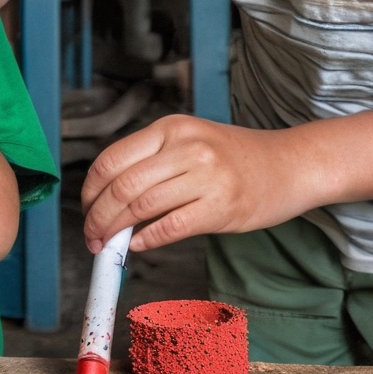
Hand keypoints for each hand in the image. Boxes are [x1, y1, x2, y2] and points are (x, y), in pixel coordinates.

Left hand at [80, 114, 310, 253]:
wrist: (287, 164)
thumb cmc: (234, 156)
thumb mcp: (190, 140)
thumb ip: (153, 160)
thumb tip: (107, 196)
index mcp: (171, 127)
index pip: (113, 158)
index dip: (91, 188)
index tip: (84, 208)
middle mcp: (186, 147)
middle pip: (123, 185)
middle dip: (97, 216)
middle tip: (90, 235)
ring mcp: (206, 176)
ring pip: (142, 206)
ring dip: (115, 232)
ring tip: (107, 245)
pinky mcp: (221, 207)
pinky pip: (171, 227)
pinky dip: (147, 240)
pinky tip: (137, 246)